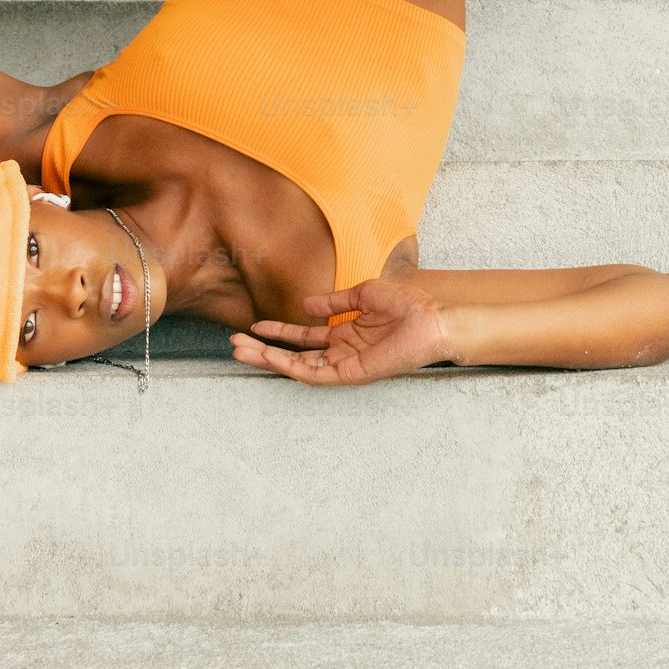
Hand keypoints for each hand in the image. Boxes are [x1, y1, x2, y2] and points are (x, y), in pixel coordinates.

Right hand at [231, 278, 451, 386]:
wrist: (432, 318)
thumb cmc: (407, 305)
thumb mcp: (364, 294)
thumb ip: (334, 302)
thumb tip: (305, 306)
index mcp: (345, 333)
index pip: (304, 336)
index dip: (279, 331)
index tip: (255, 326)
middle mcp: (342, 351)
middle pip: (295, 355)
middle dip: (264, 350)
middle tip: (236, 344)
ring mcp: (345, 363)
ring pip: (299, 367)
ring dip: (269, 359)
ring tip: (241, 350)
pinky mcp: (352, 373)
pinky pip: (315, 374)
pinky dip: (291, 367)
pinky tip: (271, 358)